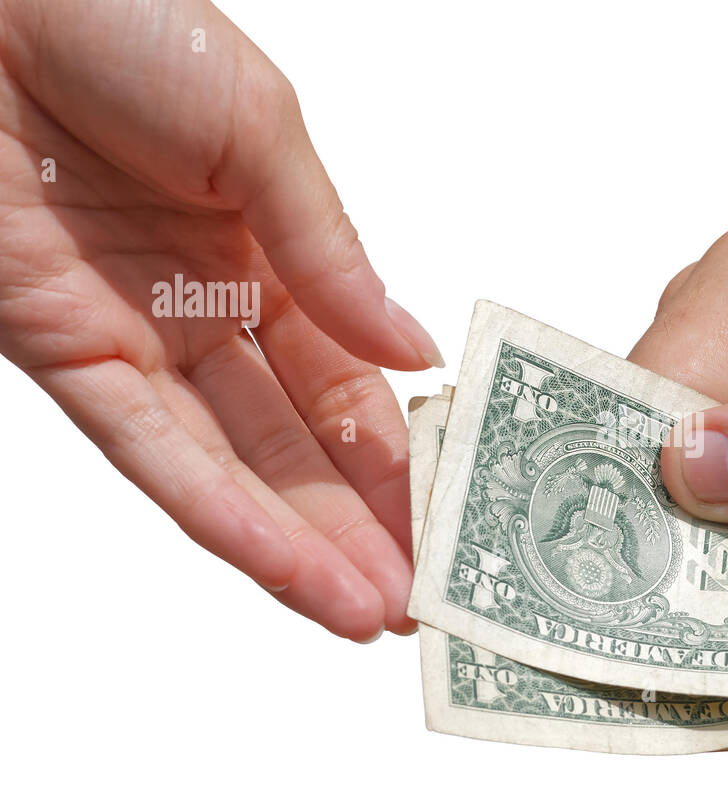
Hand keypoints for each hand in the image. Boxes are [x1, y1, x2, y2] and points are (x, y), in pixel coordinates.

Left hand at [0, 0, 440, 639]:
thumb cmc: (118, 18)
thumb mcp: (261, 128)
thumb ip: (332, 254)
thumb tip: (414, 351)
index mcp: (269, 249)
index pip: (349, 379)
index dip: (401, 452)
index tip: (455, 517)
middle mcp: (206, 310)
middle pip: (298, 442)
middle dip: (363, 523)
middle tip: (428, 598)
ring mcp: (136, 340)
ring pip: (234, 469)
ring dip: (304, 547)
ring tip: (376, 617)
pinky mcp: (62, 354)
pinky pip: (152, 454)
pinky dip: (224, 517)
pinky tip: (291, 574)